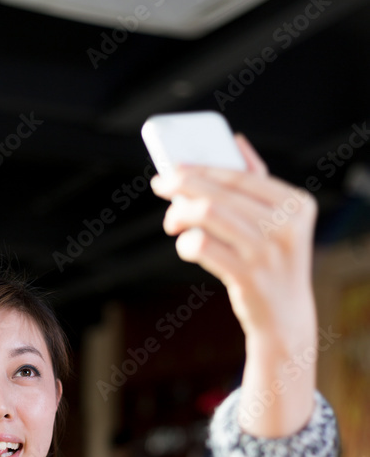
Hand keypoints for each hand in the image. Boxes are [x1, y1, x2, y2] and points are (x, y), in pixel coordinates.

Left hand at [150, 135, 318, 436]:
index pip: (241, 176)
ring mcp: (268, 253)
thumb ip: (259, 182)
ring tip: (172, 223)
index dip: (202, 169)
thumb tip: (236, 141)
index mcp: (297, 204)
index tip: (173, 168)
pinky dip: (186, 243)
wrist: (285, 315)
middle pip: (220, 193)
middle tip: (160, 186)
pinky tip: (186, 246)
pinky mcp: (248, 277)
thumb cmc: (273, 260)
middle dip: (183, 186)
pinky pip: (202, 246)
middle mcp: (286, 226)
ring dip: (180, 214)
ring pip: (208, 214)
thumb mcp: (277, 221)